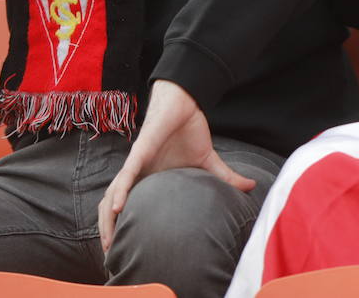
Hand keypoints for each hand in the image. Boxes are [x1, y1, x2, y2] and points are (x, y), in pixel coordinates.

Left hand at [97, 80, 254, 250]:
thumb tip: (251, 186)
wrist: (185, 104)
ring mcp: (136, 164)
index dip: (121, 228)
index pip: (128, 208)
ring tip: (108, 240)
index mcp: (150, 179)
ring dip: (107, 218)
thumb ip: (225, 177)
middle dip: (107, 231)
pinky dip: (120, 191)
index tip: (122, 250)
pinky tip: (118, 207)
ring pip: (113, 194)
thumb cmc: (189, 131)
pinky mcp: (139, 152)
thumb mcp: (208, 160)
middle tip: (109, 254)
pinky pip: (127, 175)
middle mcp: (138, 175)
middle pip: (111, 207)